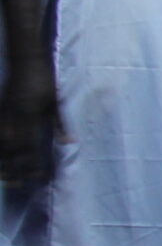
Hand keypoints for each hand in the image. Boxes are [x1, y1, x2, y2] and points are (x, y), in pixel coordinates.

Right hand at [0, 61, 58, 187]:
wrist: (24, 61)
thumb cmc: (43, 80)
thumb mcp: (55, 101)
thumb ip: (60, 123)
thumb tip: (69, 143)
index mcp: (30, 117)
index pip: (31, 147)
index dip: (33, 163)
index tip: (36, 178)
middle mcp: (14, 119)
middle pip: (13, 149)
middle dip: (15, 168)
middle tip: (16, 185)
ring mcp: (3, 114)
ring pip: (1, 143)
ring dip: (2, 161)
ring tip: (3, 177)